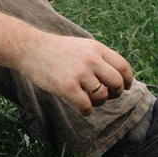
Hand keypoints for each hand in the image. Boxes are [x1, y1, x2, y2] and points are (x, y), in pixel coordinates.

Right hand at [17, 32, 132, 114]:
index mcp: (96, 48)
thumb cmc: (57, 50)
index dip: (127, 80)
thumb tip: (119, 79)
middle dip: (115, 93)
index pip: (123, 67)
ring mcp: (79, 73)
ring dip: (98, 102)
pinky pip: (87, 106)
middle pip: (117, 83)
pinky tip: (80, 105)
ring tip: (87, 98)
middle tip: (106, 95)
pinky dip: (86, 110)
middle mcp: (91, 59)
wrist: (30, 48)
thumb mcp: (82, 46)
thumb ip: (100, 59)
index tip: (125, 87)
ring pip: (102, 97)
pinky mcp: (67, 86)